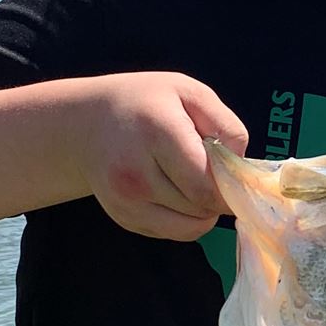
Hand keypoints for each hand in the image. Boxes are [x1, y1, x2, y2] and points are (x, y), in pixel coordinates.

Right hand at [80, 73, 248, 241]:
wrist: (85, 124)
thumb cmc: (145, 102)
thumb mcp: (190, 93)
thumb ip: (225, 125)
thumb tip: (240, 166)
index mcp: (156, 133)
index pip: (206, 183)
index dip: (231, 186)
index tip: (237, 174)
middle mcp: (135, 173)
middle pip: (201, 206)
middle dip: (219, 196)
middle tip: (216, 174)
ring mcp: (125, 200)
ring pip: (191, 226)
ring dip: (204, 210)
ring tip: (194, 181)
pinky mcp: (123, 218)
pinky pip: (174, 233)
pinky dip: (187, 220)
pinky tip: (178, 193)